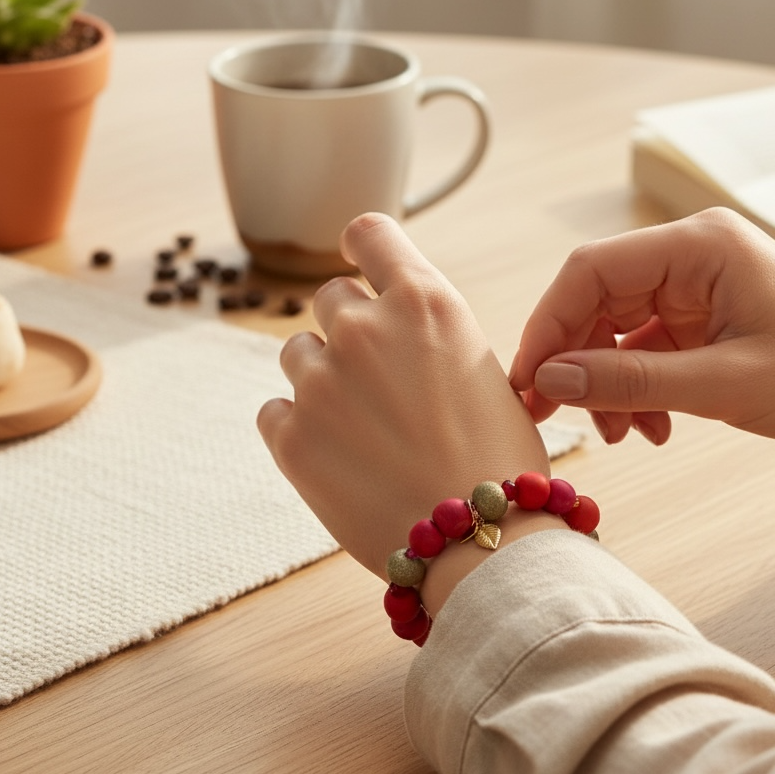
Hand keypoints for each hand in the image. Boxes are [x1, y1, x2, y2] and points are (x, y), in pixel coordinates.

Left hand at [257, 213, 550, 580]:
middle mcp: (366, 328)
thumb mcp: (483, 369)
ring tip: (364, 427)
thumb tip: (396, 330)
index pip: (368, 231)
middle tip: (379, 378)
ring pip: (298, 352)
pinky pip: (275, 409)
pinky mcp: (291, 436)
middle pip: (331, 296)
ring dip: (323, 377)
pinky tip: (341, 456)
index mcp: (425, 302)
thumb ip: (429, 335)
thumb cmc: (499, 458)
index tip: (362, 268)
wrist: (481, 541)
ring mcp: (322, 381)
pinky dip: (300, 426)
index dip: (362, 247)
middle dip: (351, 327)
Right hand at [509, 208, 774, 458]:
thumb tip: (550, 380)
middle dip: (575, 361)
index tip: (530, 381)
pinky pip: (644, 347)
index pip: (592, 270)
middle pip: (597, 299)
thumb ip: (632, 380)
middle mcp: (691, 255)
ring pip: (615, 328)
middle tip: (555, 417)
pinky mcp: (701, 316)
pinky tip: (652, 426)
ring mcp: (695, 285)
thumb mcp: (725, 383)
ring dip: (607, 383)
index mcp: (700, 246)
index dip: (550, 324)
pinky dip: (637, 388)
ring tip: (624, 434)